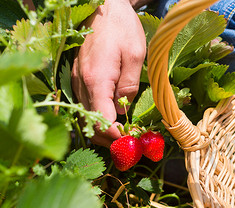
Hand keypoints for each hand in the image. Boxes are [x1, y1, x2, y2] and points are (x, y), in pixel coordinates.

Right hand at [72, 0, 146, 146]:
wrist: (103, 7)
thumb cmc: (121, 27)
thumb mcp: (135, 55)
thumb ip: (129, 84)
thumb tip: (123, 109)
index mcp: (96, 79)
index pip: (101, 118)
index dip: (114, 136)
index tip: (129, 144)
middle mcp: (81, 83)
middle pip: (90, 121)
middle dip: (108, 138)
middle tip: (128, 146)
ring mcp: (77, 80)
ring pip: (85, 115)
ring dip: (101, 129)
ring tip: (121, 137)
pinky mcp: (79, 77)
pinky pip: (85, 104)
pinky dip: (96, 117)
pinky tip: (111, 121)